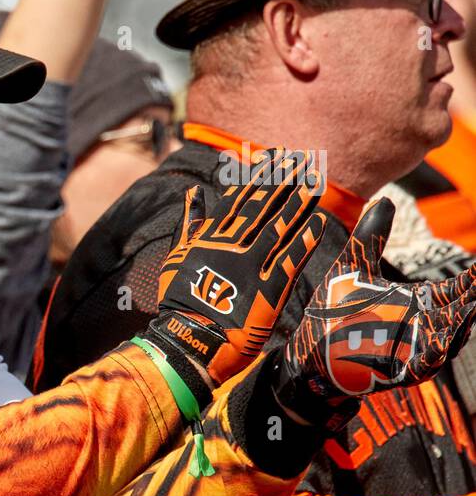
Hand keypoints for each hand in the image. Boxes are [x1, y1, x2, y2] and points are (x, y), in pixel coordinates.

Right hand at [150, 149, 325, 384]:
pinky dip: (305, 241)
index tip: (273, 156)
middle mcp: (231, 247)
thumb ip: (188, 223)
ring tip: (315, 182)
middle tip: (302, 159)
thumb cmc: (180, 301)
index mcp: (210, 239)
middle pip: (262, 206)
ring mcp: (250, 267)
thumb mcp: (176, 257)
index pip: (238, 198)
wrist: (189, 340)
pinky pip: (290, 260)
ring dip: (298, 203)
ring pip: (279, 227)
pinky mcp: (268, 290)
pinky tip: (318, 223)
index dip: (258, 175)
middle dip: (283, 181)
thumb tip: (193, 192)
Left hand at [277, 197, 475, 413]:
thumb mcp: (352, 267)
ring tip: (471, 309)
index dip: (475, 277)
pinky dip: (437, 353)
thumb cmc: (333, 310)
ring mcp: (414, 349)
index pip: (459, 287)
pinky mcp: (399, 371)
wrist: (309, 352)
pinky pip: (426, 364)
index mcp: (419, 300)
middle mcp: (424, 324)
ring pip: (451, 338)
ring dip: (463, 325)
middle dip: (474, 301)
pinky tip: (445, 340)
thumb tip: (386, 199)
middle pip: (463, 311)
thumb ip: (371, 236)